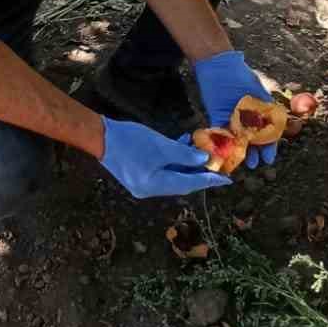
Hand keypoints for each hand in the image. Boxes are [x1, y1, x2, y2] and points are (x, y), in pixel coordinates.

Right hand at [101, 117, 232, 199]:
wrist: (100, 137)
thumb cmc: (131, 140)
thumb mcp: (161, 145)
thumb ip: (184, 155)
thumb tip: (205, 160)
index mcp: (155, 186)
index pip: (189, 184)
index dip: (209, 180)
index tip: (227, 179)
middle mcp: (150, 190)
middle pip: (182, 182)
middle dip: (199, 172)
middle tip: (218, 164)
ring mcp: (143, 184)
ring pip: (173, 176)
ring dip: (187, 164)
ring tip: (200, 150)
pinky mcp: (139, 175)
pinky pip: (163, 171)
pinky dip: (174, 161)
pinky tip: (182, 146)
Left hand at [193, 49, 276, 169]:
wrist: (216, 62)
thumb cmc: (238, 73)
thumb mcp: (255, 90)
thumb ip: (263, 107)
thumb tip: (275, 126)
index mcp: (260, 109)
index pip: (267, 131)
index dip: (269, 146)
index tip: (268, 158)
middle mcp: (246, 115)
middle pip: (253, 137)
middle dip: (255, 151)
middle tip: (254, 163)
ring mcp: (231, 117)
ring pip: (237, 138)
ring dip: (240, 151)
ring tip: (241, 162)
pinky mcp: (216, 115)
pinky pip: (220, 132)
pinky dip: (221, 142)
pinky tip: (224, 153)